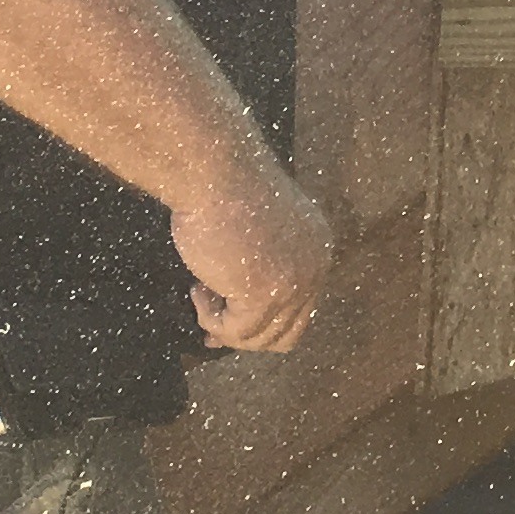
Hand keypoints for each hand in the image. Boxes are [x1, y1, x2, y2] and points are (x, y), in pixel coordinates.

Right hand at [172, 153, 331, 354]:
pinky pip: (238, 332)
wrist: (216, 174)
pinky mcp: (267, 294)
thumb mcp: (257, 239)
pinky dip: (212, 320)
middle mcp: (316, 267)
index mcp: (316, 249)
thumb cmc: (225, 195)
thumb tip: (234, 321)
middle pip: (288, 332)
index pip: (301, 310)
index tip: (225, 326)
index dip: (262, 325)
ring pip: (263, 339)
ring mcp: (296, 282)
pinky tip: (198, 289)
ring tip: (202, 293)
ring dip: (225, 327)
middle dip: (246, 336)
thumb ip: (259, 273)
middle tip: (209, 331)